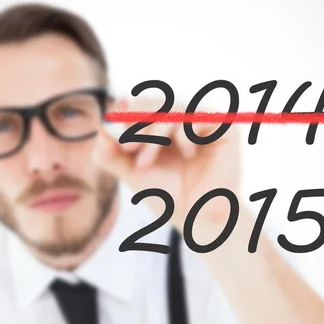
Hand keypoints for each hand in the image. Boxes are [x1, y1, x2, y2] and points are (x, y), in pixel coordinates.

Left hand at [92, 96, 242, 235]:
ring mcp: (202, 121)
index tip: (112, 135)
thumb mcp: (132, 173)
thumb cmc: (167, 195)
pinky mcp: (224, 127)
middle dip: (136, 125)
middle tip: (124, 147)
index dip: (124, 116)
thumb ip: (112, 154)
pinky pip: (200, 117)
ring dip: (155, 134)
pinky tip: (187, 154)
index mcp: (159, 124)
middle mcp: (181, 119)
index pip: (139, 106)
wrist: (197, 219)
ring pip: (173, 110)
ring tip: (145, 161)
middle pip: (154, 103)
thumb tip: (99, 132)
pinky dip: (187, 134)